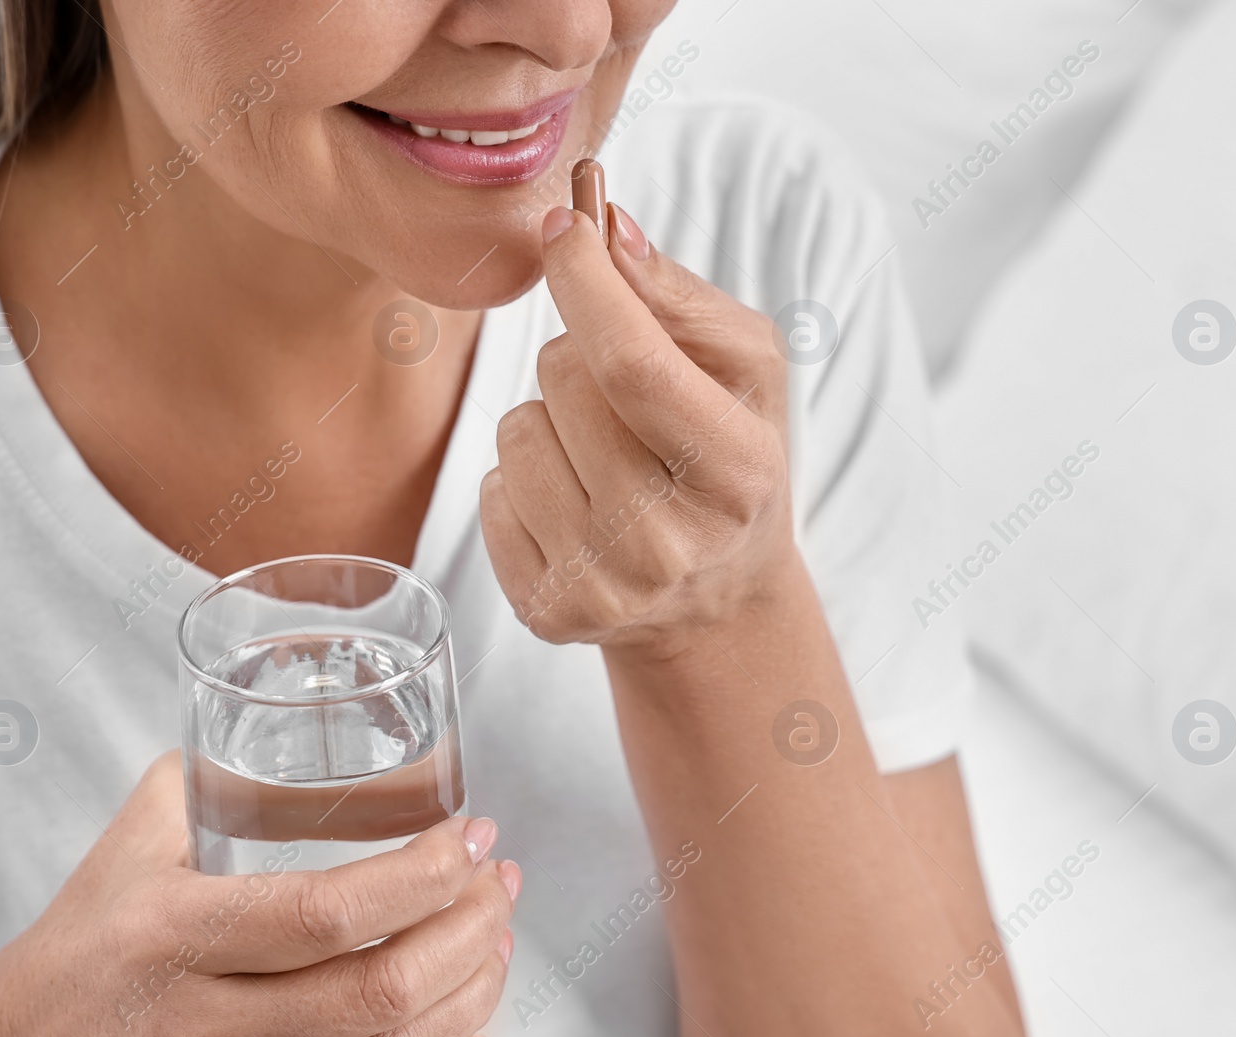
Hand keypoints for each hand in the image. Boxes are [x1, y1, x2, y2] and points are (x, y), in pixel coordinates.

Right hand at [0, 752, 517, 1036]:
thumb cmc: (69, 960)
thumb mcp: (121, 856)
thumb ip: (194, 785)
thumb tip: (259, 723)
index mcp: (177, 934)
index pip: (325, 914)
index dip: (421, 877)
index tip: (472, 836)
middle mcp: (209, 1020)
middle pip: (376, 994)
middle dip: (467, 932)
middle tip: (500, 881)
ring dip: (468, 995)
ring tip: (497, 938)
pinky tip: (468, 1019)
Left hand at [480, 202, 793, 651]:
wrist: (716, 602)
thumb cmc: (731, 465)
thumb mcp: (745, 374)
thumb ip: (681, 297)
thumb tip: (608, 230)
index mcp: (736, 473)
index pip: (632, 365)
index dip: (586, 283)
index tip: (562, 228)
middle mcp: (668, 542)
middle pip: (564, 380)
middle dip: (579, 354)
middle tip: (622, 395)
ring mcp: (603, 584)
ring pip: (515, 429)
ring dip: (548, 420)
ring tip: (601, 456)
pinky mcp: (547, 610)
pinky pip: (491, 490)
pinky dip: (524, 480)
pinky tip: (575, 504)